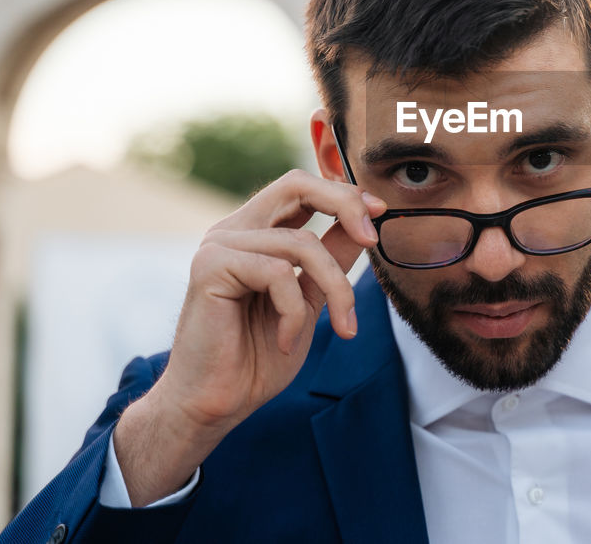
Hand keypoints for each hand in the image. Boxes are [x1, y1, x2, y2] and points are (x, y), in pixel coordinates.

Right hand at [113, 169, 385, 504]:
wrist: (213, 404)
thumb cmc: (257, 357)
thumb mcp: (309, 299)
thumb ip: (330, 259)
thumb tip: (363, 225)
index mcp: (255, 233)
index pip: (302, 188)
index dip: (344, 194)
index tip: (380, 213)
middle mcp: (234, 230)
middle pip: (296, 185)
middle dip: (345, 204)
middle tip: (373, 239)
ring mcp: (219, 245)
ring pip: (301, 244)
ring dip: (335, 289)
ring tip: (340, 327)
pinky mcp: (210, 267)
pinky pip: (278, 273)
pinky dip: (294, 312)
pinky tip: (284, 341)